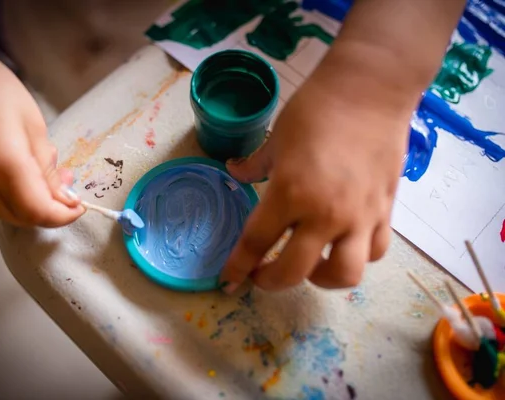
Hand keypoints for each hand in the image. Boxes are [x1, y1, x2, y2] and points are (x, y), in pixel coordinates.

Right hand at [0, 21, 82, 226]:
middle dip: (51, 211)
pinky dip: (16, 200)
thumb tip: (62, 196)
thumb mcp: (34, 125)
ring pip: (9, 215)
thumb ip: (48, 167)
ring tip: (50, 177)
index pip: (39, 212)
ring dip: (34, 206)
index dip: (64, 216)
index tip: (80, 206)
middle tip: (69, 189)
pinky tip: (26, 177)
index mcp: (5, 165)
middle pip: (24, 219)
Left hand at [219, 63, 413, 292]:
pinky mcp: (386, 211)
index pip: (256, 242)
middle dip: (270, 281)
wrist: (371, 90)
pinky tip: (343, 246)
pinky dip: (357, 257)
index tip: (227, 281)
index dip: (237, 266)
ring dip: (319, 279)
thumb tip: (233, 172)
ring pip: (343, 275)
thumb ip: (254, 165)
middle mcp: (325, 214)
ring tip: (309, 265)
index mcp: (290, 193)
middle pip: (294, 271)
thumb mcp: (276, 138)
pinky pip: (375, 252)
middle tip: (261, 275)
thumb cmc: (317, 109)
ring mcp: (360, 217)